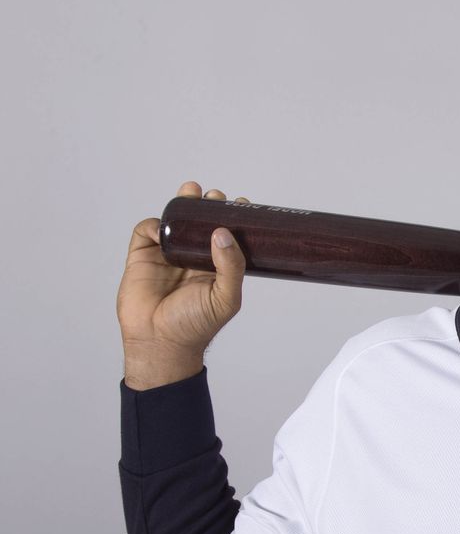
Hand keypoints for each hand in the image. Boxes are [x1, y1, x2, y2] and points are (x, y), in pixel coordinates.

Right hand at [117, 182, 246, 389]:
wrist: (160, 342)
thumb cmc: (196, 325)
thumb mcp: (225, 297)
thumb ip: (231, 267)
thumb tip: (223, 233)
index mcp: (216, 265)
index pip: (227, 235)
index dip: (234, 218)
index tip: (243, 204)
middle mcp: (192, 257)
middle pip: (201, 222)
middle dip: (208, 205)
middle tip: (215, 197)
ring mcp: (167, 255)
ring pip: (175, 222)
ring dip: (182, 205)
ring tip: (192, 191)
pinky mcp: (142, 257)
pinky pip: (146, 232)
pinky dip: (154, 224)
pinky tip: (165, 227)